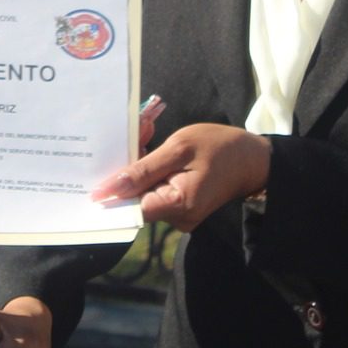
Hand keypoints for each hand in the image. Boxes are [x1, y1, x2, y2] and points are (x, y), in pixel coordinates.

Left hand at [88, 122, 269, 230]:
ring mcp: (178, 215)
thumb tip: (109, 189)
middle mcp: (176, 218)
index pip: (131, 207)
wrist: (253, 159)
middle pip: (135, 197)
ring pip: (144, 191)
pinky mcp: (179, 207)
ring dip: (139, 162)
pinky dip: (150, 168)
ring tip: (147, 129)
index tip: (94, 171)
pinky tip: (152, 142)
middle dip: (127, 165)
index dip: (111, 191)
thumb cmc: (220, 148)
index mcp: (177, 205)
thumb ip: (143, 169)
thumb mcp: (179, 148)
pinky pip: (155, 189)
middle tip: (134, 131)